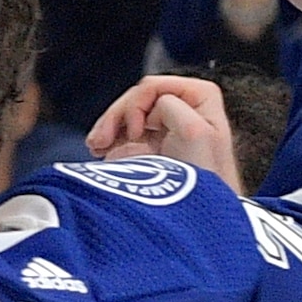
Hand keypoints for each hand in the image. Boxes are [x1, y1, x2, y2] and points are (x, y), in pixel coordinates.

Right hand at [89, 72, 239, 177]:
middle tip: (101, 140)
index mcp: (199, 97)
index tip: (135, 132)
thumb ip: (170, 105)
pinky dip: (106, 141)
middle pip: (135, 99)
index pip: (153, 87)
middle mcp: (182, 109)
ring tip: (96, 147)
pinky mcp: (147, 148)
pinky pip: (120, 134)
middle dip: (115, 117)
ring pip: (124, 115)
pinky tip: (99, 151)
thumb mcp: (194, 131)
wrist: (198, 214)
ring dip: (106, 129)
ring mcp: (163, 128)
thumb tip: (147, 110)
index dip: (137, 106)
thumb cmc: (205, 178)